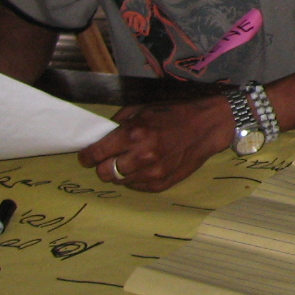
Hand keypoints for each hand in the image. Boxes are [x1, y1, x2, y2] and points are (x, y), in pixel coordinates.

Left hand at [79, 97, 232, 192]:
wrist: (208, 125)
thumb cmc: (174, 113)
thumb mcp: (143, 108)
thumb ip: (120, 122)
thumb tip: (101, 137)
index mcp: (134, 133)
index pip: (96, 154)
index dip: (87, 156)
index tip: (86, 156)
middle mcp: (142, 155)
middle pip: (105, 173)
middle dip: (103, 166)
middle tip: (110, 159)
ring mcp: (153, 172)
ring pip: (120, 182)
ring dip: (121, 173)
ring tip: (132, 161)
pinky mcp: (162, 183)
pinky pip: (137, 187)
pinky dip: (136, 179)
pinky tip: (145, 167)